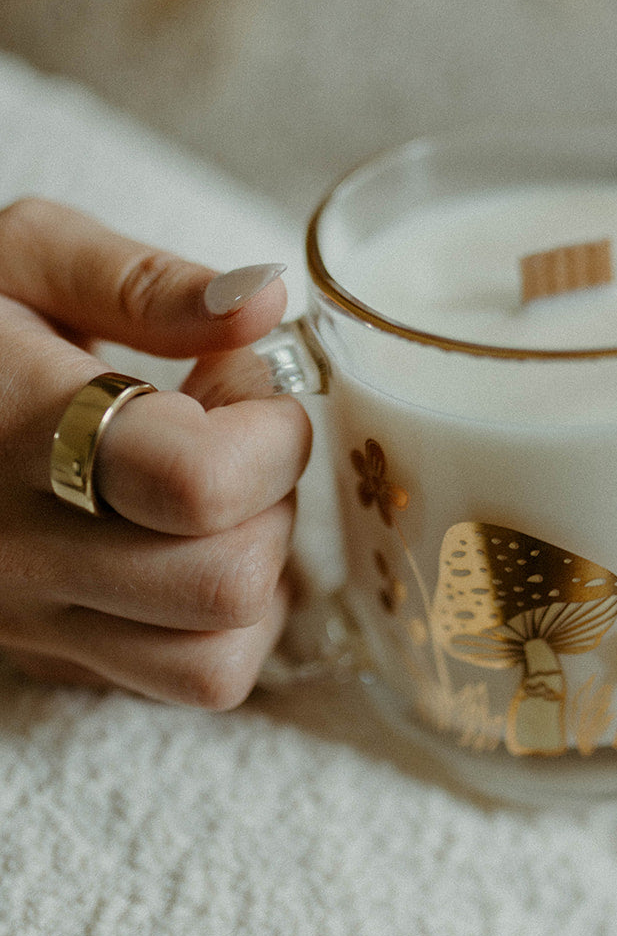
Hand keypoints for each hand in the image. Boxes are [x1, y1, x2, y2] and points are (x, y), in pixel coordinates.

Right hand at [0, 197, 311, 706]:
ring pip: (219, 661)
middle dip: (272, 496)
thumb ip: (143, 282)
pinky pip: (190, 679)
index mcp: (21, 433)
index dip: (267, 431)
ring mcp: (35, 620)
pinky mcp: (51, 657)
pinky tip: (192, 538)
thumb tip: (265, 302)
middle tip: (233, 431)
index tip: (241, 377)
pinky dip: (229, 618)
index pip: (198, 484)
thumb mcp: (20, 257)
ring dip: (260, 569)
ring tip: (215, 490)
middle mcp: (23, 550)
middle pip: (228, 582)